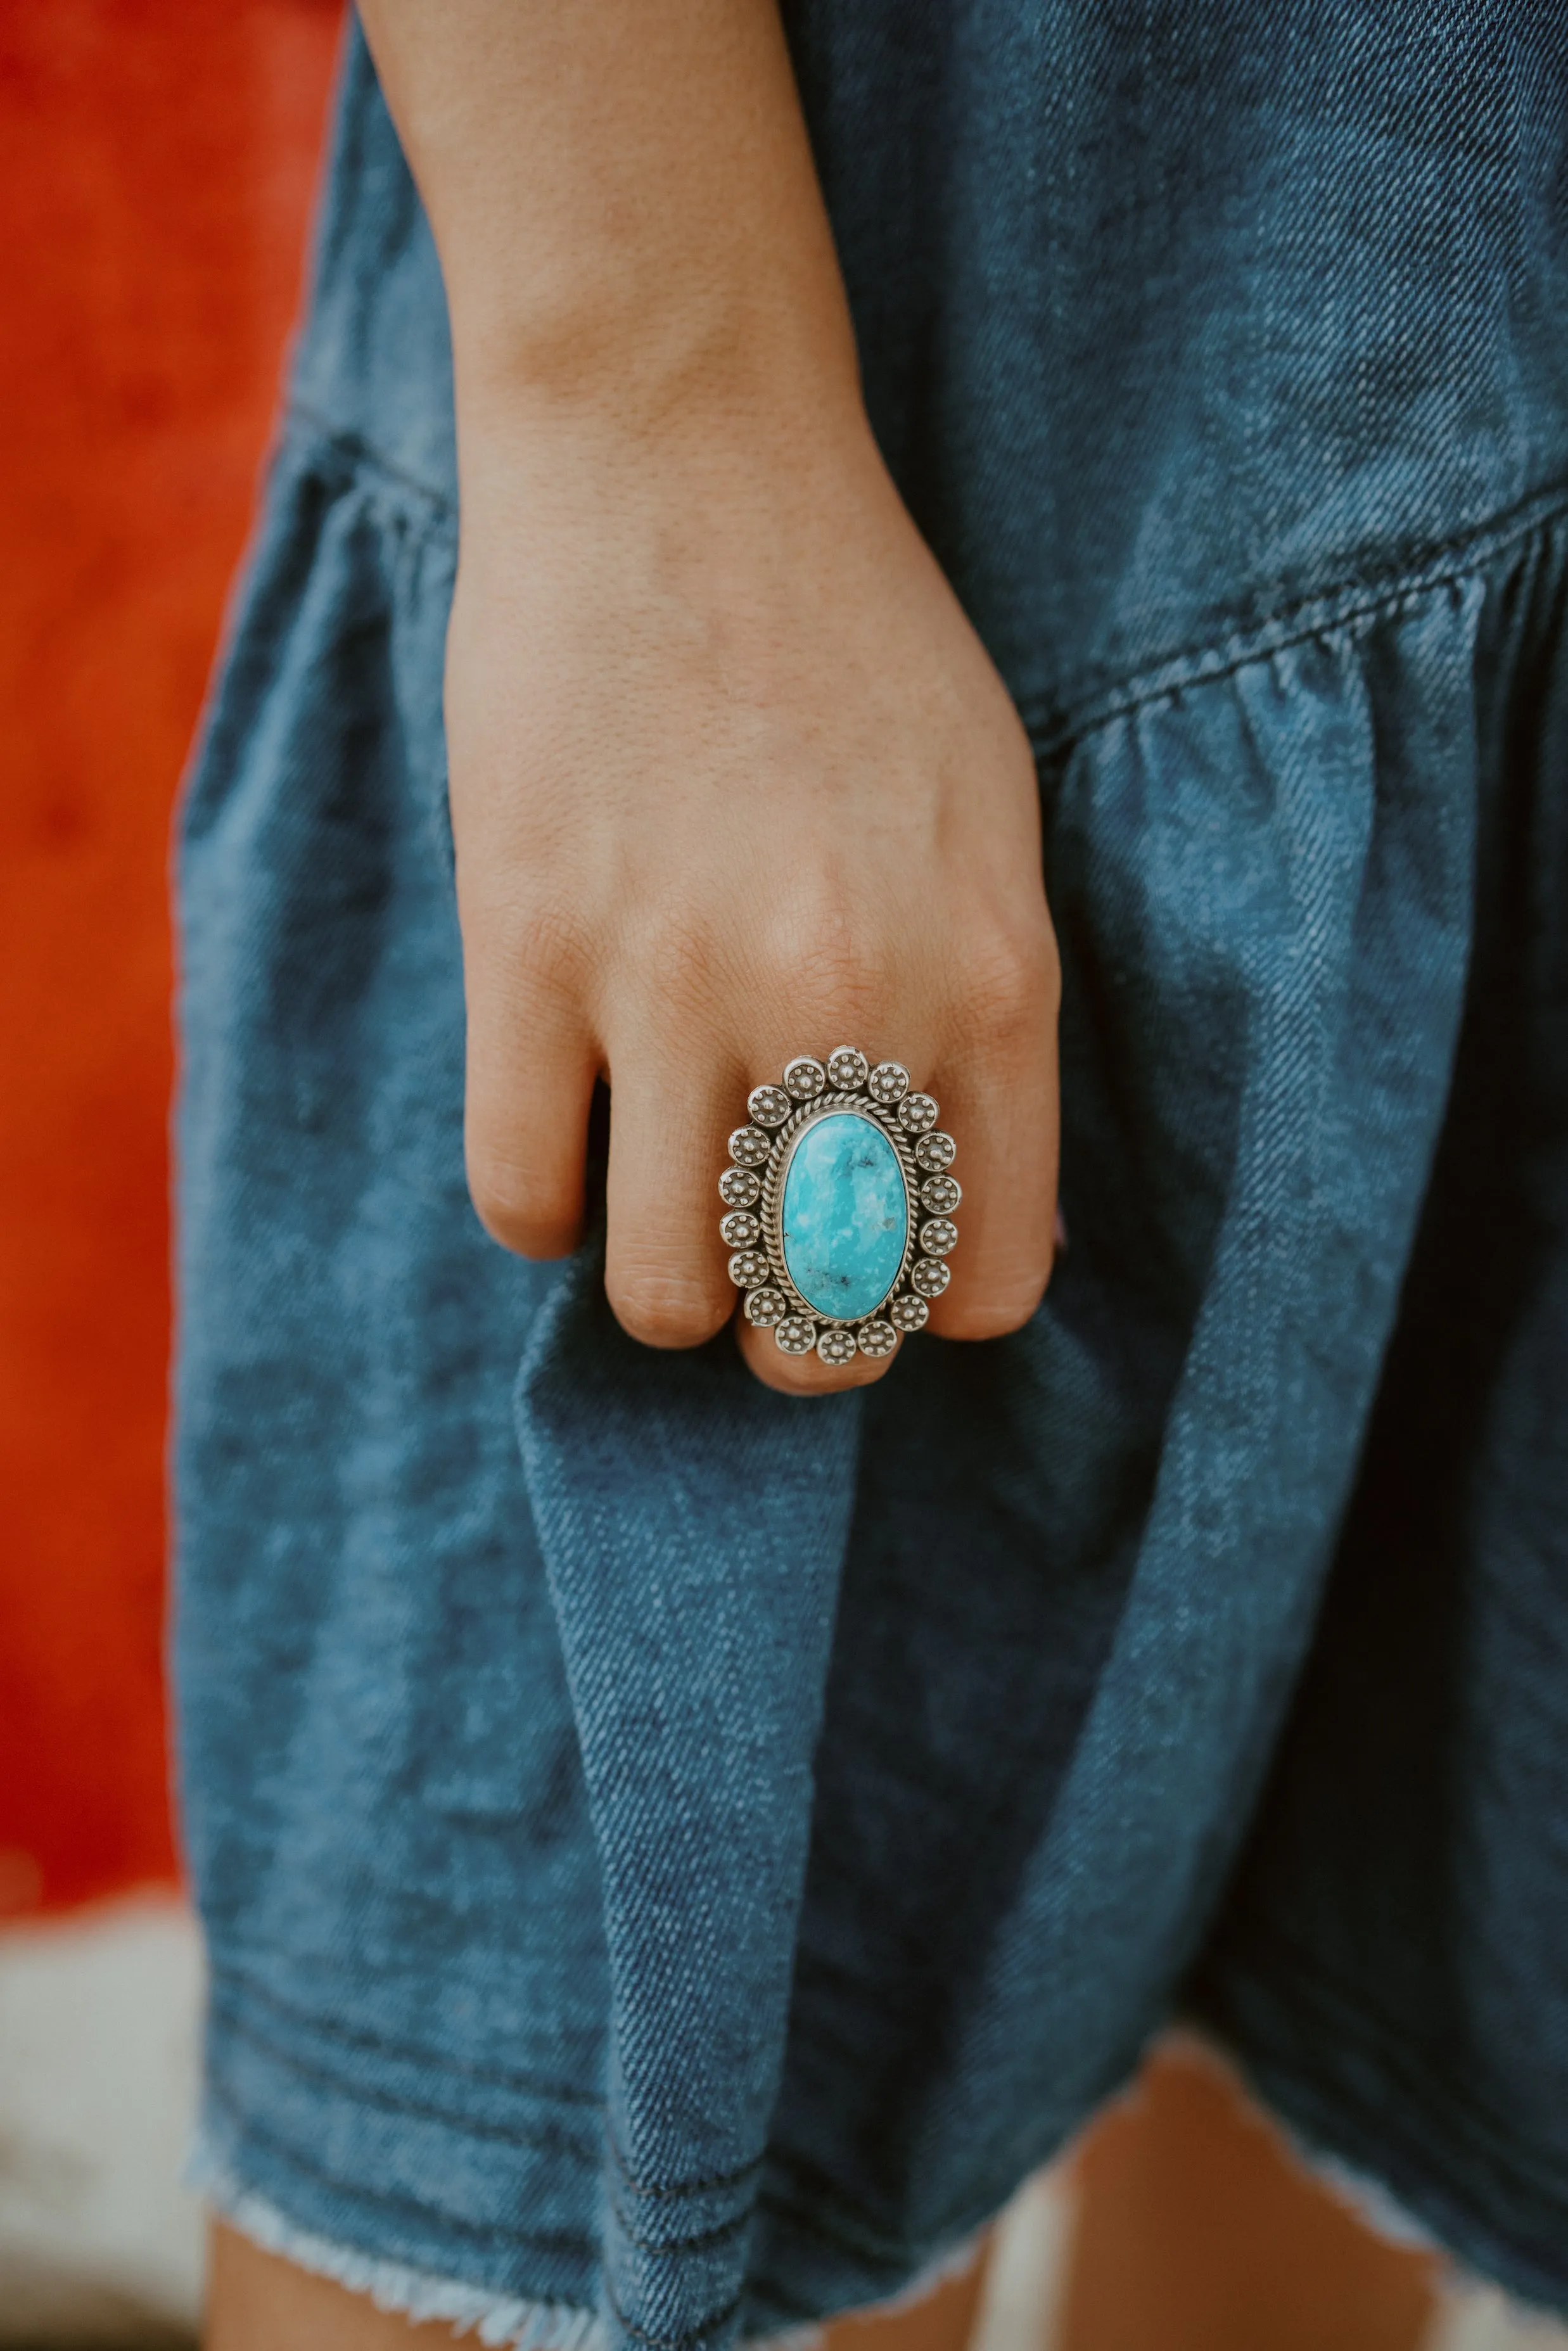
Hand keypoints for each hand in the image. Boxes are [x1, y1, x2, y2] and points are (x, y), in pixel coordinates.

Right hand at [359, 0, 1059, 1393]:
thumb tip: (934, 1193)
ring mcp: (678, 979)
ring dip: (664, 1288)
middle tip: (760, 1261)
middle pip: (822, 1325)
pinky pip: (520, 1200)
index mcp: (992, 977)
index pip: (985, 1278)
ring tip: (657, 1193)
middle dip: (793, 1333)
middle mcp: (850, 1000)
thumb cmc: (854, 636)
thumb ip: (981, 1011)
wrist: (683, 455)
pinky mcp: (527, 944)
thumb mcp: (992, 818)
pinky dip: (543, 1205)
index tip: (881, 1255)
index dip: (927, 1298)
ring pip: (665, 1299)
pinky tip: (564, 1128)